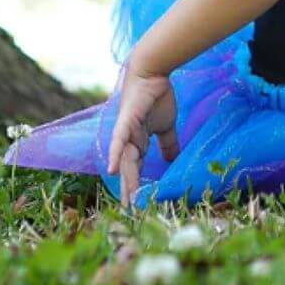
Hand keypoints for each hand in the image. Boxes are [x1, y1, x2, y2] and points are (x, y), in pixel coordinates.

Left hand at [106, 58, 178, 207]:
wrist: (152, 72)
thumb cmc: (157, 96)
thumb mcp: (166, 125)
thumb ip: (168, 143)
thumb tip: (174, 160)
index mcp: (137, 142)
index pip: (136, 169)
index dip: (137, 186)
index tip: (140, 206)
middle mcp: (127, 141)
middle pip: (127, 170)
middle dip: (129, 191)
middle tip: (132, 213)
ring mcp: (124, 132)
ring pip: (124, 161)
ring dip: (126, 181)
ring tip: (128, 200)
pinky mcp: (124, 122)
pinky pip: (118, 141)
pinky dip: (114, 154)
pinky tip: (111, 170)